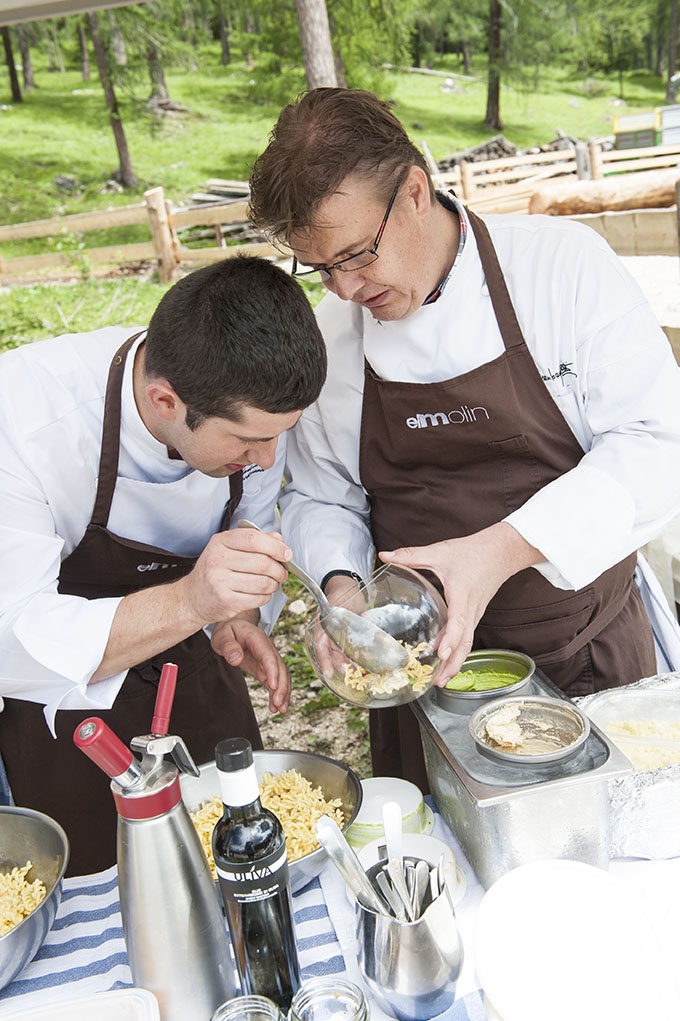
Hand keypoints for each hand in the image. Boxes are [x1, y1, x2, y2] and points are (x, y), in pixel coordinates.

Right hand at [179, 527, 291, 628]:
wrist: (192, 597)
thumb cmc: (214, 571)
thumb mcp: (228, 549)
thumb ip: (254, 541)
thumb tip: (278, 540)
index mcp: (220, 542)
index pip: (254, 539)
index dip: (275, 547)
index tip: (286, 554)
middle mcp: (217, 560)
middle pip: (262, 562)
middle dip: (279, 569)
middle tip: (282, 573)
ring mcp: (220, 581)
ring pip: (263, 582)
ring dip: (274, 584)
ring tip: (272, 583)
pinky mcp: (225, 601)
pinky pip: (257, 598)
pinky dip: (266, 597)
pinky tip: (262, 593)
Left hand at [211, 617, 290, 712]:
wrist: (234, 627)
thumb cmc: (228, 630)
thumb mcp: (223, 635)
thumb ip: (228, 645)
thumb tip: (236, 659)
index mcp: (257, 638)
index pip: (268, 655)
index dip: (272, 670)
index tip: (272, 686)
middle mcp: (267, 648)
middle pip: (280, 668)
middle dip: (281, 686)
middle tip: (278, 704)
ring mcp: (269, 659)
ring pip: (282, 676)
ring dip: (283, 693)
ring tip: (280, 709)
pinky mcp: (266, 668)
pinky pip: (276, 681)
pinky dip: (277, 693)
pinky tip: (275, 706)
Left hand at [379, 522, 542, 683]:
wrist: (501, 551)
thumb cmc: (473, 552)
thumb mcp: (439, 552)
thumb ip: (411, 555)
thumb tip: (385, 555)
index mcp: (462, 595)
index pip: (459, 621)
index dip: (451, 638)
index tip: (442, 653)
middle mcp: (471, 610)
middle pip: (465, 642)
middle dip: (453, 664)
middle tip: (438, 682)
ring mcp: (475, 614)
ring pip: (467, 643)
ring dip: (456, 662)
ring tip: (441, 680)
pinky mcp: (474, 614)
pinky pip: (467, 636)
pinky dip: (457, 651)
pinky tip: (445, 658)